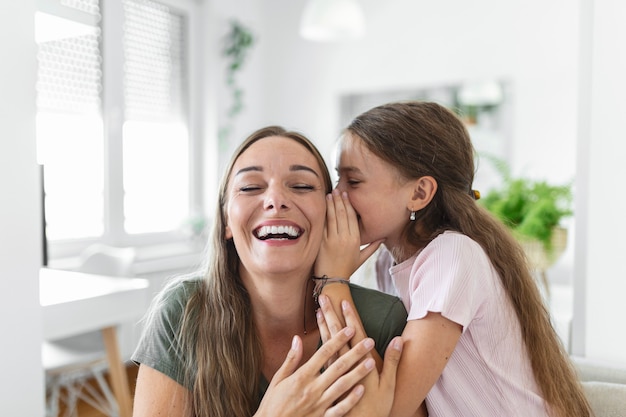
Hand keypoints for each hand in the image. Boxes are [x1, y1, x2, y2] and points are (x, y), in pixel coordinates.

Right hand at [254, 326, 376, 416]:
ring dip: (358, 373)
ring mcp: (319, 404)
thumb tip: (297, 338)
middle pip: (338, 366)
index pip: (323, 353)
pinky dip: (351, 399)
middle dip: (355, 352)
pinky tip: (362, 390)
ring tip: (372, 362)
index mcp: (301, 376)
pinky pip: (340, 409)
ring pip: (343, 385)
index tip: (349, 329)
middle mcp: (312, 388)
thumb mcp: (278, 379)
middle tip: (369, 341)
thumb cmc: (273, 403)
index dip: (337, 339)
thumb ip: (291, 359)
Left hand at [315, 190, 382, 278]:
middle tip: (337, 190)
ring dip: (331, 204)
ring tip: (330, 194)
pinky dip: (322, 214)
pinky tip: (321, 206)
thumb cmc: (347, 269)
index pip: (352, 217)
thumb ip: (372, 247)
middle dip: (339, 200)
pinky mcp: (321, 243)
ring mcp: (332, 240)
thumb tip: (382, 238)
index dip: (348, 204)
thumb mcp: (361, 259)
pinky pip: (322, 225)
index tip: (345, 195)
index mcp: (355, 240)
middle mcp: (345, 238)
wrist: (332, 281)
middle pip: (342, 214)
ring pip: (332, 217)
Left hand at [317, 295, 403, 416]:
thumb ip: (392, 361)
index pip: (354, 335)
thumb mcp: (389, 385)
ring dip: (323, 327)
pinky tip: (314, 336)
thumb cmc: (377, 407)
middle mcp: (346, 366)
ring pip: (327, 345)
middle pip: (337, 336)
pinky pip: (322, 359)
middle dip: (331, 315)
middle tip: (324, 298)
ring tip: (318, 311)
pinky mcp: (328, 381)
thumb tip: (398, 339)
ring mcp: (336, 373)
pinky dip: (319, 345)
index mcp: (362, 363)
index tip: (343, 301)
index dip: (349, 317)